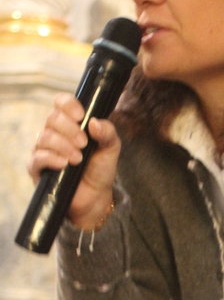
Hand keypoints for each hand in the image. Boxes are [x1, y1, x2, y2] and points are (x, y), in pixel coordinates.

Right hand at [28, 93, 119, 228]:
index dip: (68, 104)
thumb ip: (107, 133)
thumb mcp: (111, 149)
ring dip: (63, 146)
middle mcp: (54, 133)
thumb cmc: (99, 169)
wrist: (95, 196)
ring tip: (78, 159)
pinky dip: (51, 158)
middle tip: (84, 144)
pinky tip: (64, 164)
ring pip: (44, 137)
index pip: (61, 103)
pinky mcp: (37, 168)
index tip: (81, 116)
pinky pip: (37, 158)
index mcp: (70, 123)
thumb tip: (94, 122)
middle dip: (70, 129)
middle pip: (53, 118)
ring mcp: (43, 150)